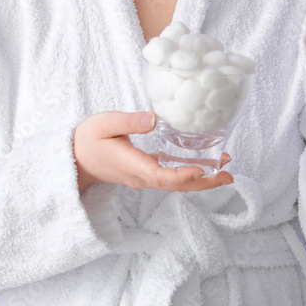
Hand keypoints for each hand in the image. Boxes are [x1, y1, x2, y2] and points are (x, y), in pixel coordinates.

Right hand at [73, 111, 232, 192]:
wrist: (76, 158)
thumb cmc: (88, 139)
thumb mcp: (105, 123)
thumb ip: (129, 121)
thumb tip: (155, 119)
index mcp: (132, 165)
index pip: (161, 176)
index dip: (183, 175)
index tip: (203, 170)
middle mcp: (141, 176)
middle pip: (176, 185)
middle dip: (204, 182)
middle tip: (229, 175)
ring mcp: (144, 177)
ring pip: (176, 184)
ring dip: (202, 180)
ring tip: (226, 170)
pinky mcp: (145, 172)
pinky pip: (171, 177)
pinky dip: (190, 173)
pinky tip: (204, 164)